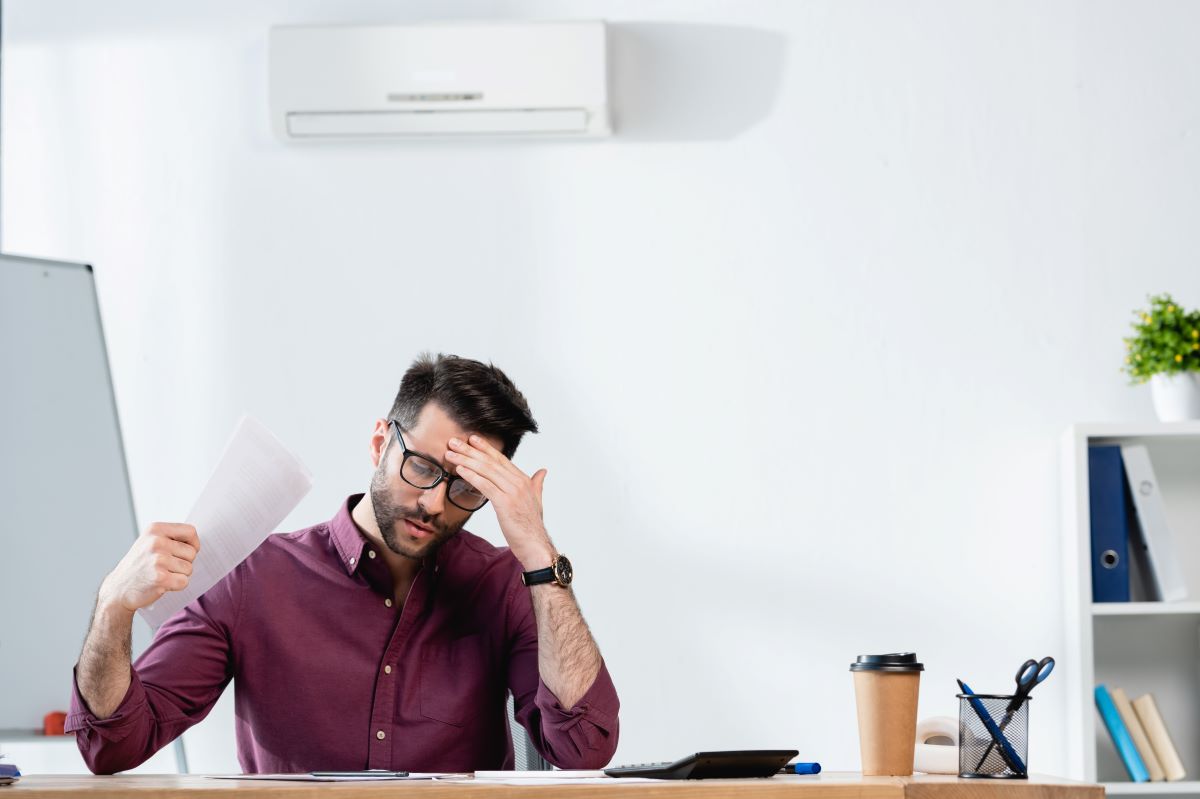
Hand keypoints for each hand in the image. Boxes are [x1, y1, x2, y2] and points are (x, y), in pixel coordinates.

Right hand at [97, 522, 199, 614]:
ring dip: (179, 574)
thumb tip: (196, 540)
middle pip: (192, 552)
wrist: (119, 588)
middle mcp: (156, 542)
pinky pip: (184, 581)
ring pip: (189, 568)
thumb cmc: (140, 565)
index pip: (190, 531)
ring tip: (161, 574)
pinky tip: (161, 584)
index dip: (193, 544)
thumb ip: (172, 537)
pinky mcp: (160, 578)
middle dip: (184, 562)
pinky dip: (176, 586)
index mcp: (155, 529)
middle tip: (165, 567)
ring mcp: (158, 560)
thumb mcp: (150, 541)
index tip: (185, 552)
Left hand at [445, 434, 553, 569]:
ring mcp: (513, 491)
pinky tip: (459, 470)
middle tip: (453, 442)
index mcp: (524, 480)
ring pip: (486, 471)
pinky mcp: (505, 503)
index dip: (486, 448)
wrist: (535, 545)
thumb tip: (542, 471)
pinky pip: (485, 485)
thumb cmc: (531, 526)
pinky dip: (471, 476)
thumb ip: (537, 484)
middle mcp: (519, 482)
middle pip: (491, 462)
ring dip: (466, 460)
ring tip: (450, 454)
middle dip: (470, 450)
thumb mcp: (536, 500)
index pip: (501, 459)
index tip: (472, 439)